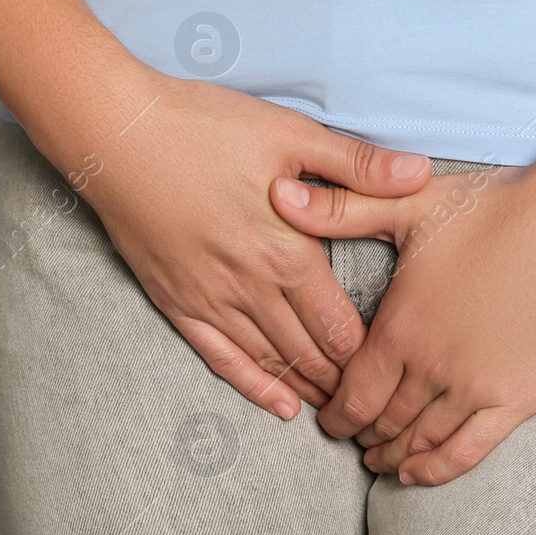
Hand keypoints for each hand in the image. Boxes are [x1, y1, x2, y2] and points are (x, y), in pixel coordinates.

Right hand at [55, 72, 431, 419]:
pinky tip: (279, 407)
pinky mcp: (177, 302)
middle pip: (312, 354)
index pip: (343, 328)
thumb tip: (420, 173)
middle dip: (347, 382)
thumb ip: (356, 164)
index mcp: (288, 252)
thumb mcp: (290, 133)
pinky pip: (221, 359)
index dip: (373, 356)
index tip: (396, 369)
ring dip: (309, 387)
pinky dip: (255, 387)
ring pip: (272, 363)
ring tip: (342, 408)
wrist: (115, 133)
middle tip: (378, 402)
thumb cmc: (203, 126)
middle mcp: (252, 289)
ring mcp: (210, 301)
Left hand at [268, 164, 535, 483]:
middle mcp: (431, 368)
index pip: (351, 393)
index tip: (328, 417)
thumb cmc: (497, 209)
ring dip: (393, 455)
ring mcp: (475, 389)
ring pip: (419, 440)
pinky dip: (437, 468)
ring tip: (381, 458)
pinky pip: (468, 451)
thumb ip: (343, 208)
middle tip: (352, 438)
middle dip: (360, 434)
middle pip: (382, 421)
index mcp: (399, 328)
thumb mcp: (410, 203)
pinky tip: (418, 473)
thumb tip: (280, 194)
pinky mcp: (518, 399)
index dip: (334, 413)